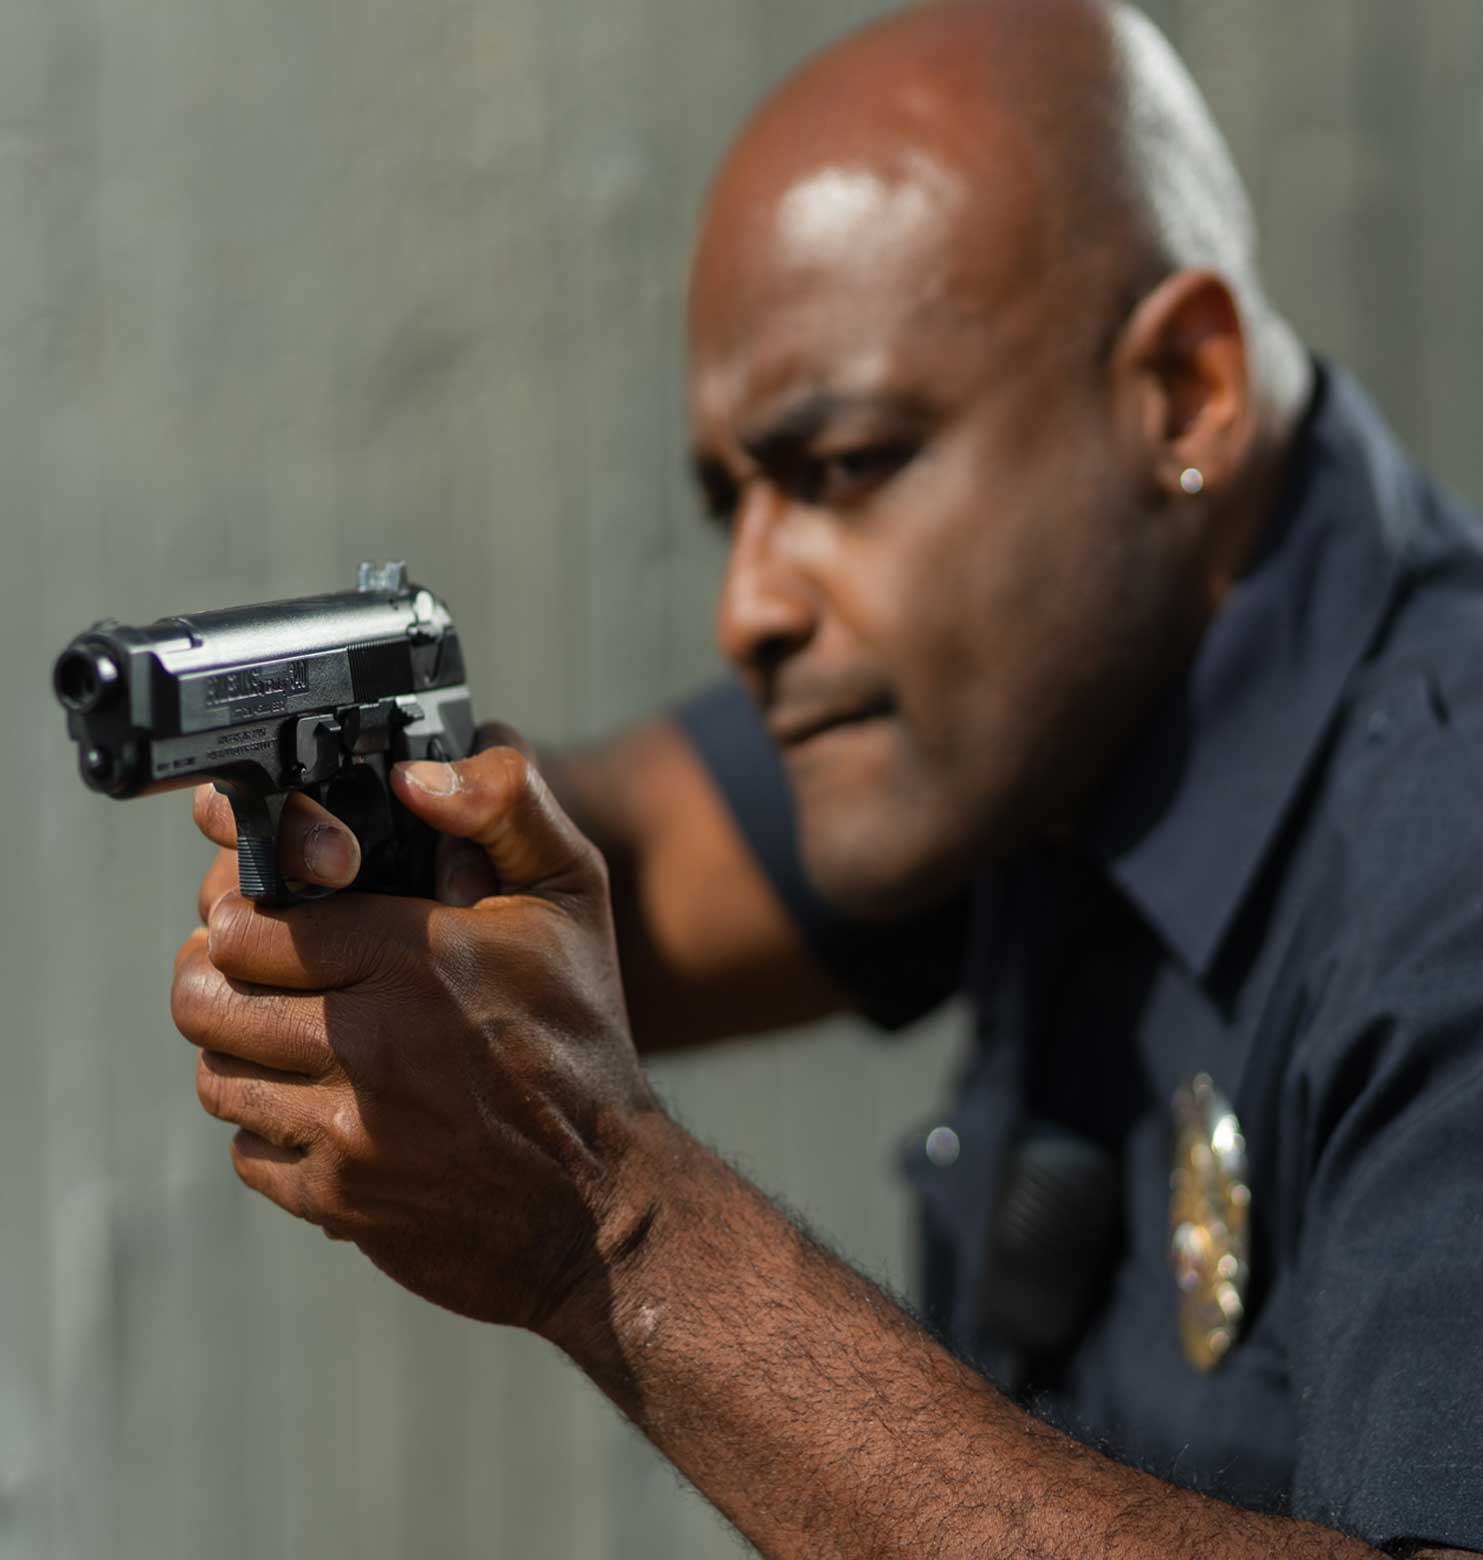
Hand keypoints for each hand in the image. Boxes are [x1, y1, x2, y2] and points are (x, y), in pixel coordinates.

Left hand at [172, 745, 659, 1337]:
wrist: (603, 1202)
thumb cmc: (581, 1036)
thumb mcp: (572, 896)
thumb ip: (506, 803)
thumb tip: (416, 773)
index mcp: (420, 957)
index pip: (250, 922)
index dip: (248, 910)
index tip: (270, 912)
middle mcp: (374, 1044)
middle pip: (205, 996)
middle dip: (218, 975)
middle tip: (253, 972)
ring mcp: (349, 1131)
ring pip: (215, 1075)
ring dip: (243, 1051)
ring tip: (292, 1037)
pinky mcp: (335, 1200)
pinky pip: (245, 1150)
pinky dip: (272, 1128)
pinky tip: (328, 1108)